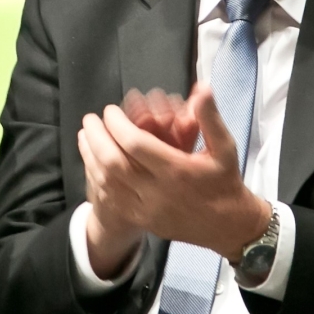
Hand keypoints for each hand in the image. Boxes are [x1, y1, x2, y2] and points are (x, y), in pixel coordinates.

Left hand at [77, 82, 272, 273]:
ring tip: (85, 135)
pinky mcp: (141, 221)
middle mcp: (158, 192)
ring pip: (107, 183)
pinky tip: (92, 162)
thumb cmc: (225, 181)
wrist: (227, 226)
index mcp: (177, 171)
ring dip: (91, 156)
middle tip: (90, 119)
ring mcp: (147, 210)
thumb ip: (210, 117)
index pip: (136, 144)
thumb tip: (201, 87)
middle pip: (114, 163)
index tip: (110, 111)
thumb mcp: (225, 146)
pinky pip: (110, 199)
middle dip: (97, 138)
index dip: (117, 124)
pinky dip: (96, 178)